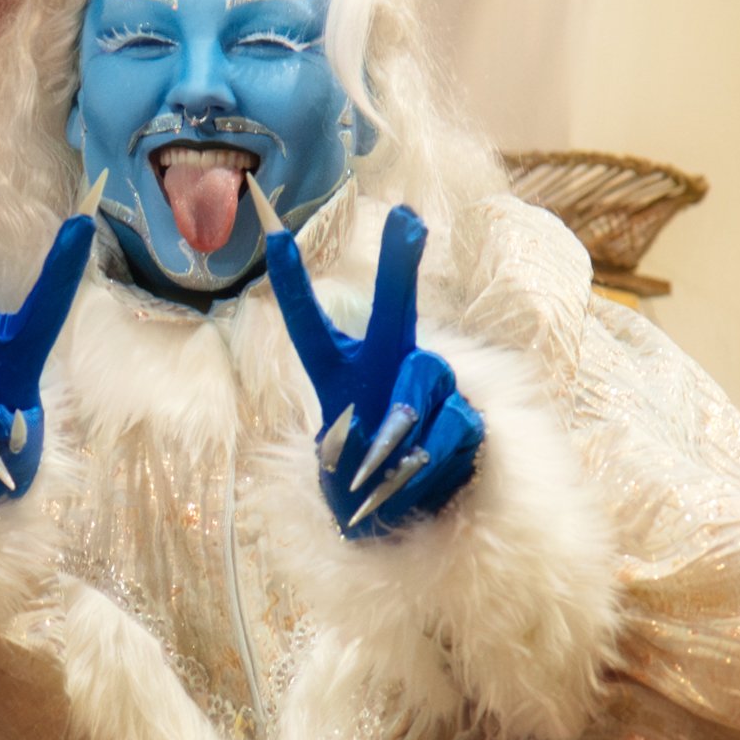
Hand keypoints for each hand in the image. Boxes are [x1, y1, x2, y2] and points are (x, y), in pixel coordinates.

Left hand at [261, 200, 483, 538]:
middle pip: (393, 311)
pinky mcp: (465, 417)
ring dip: (406, 429)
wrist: (405, 521)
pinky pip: (453, 424)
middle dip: (399, 264)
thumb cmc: (356, 479)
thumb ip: (357, 438)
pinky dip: (433, 459)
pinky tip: (427, 480)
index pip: (311, 327)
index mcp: (340, 373)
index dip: (292, 286)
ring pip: (424, 382)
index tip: (274, 241)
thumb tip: (405, 422)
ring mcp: (430, 388)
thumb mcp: (336, 464)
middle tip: (407, 218)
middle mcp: (388, 366)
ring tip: (391, 471)